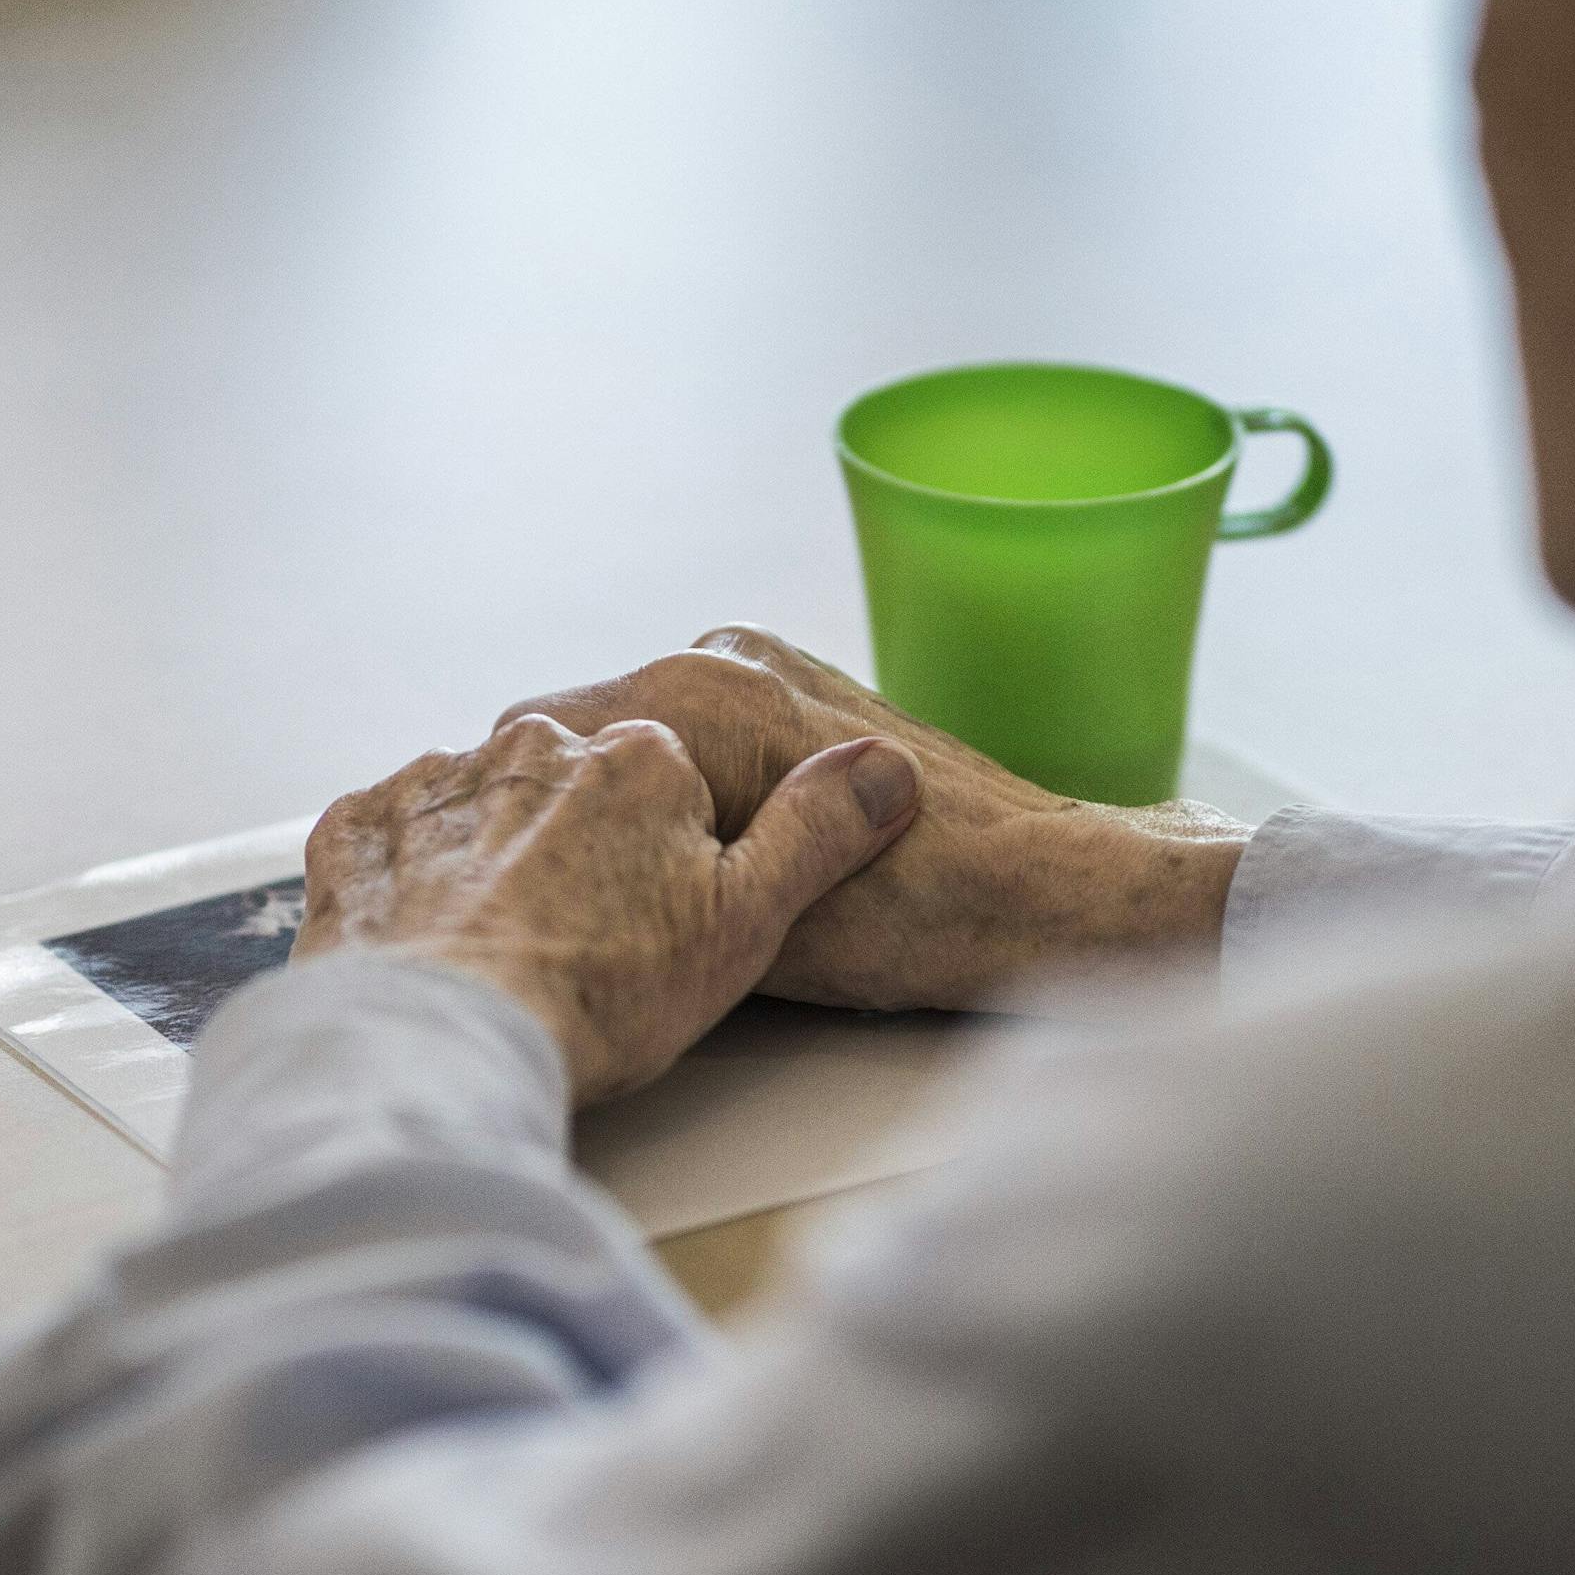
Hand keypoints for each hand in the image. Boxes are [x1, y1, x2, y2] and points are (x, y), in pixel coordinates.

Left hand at [291, 714, 920, 1103]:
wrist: (448, 1042)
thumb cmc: (603, 992)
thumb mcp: (747, 921)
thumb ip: (819, 831)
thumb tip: (885, 767)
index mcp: (641, 754)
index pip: (670, 782)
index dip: (670, 858)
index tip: (657, 923)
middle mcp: (535, 743)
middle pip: (574, 784)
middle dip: (581, 845)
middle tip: (582, 942)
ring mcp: (439, 779)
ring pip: (486, 803)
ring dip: (496, 854)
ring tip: (507, 949)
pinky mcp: (358, 827)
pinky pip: (396, 832)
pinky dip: (414, 872)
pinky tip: (437, 935)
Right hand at [487, 626, 1249, 1010]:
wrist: (1045, 889)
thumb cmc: (906, 917)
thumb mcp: (737, 921)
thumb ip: (637, 877)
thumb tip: (568, 882)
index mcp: (696, 692)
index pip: (549, 743)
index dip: (530, 826)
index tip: (529, 890)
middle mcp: (724, 654)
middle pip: (602, 737)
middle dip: (587, 814)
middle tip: (588, 900)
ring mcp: (772, 665)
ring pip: (653, 737)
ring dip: (638, 803)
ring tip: (649, 887)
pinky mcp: (807, 693)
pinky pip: (708, 735)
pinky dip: (691, 790)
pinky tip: (711, 858)